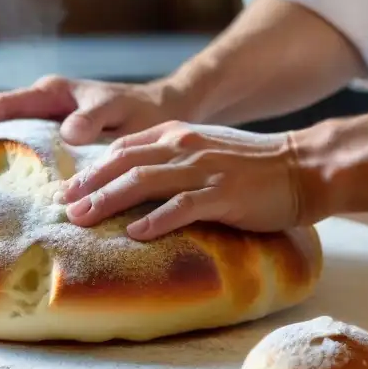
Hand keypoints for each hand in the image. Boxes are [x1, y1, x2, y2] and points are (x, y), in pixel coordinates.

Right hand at [0, 75, 185, 145]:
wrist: (167, 113)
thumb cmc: (144, 111)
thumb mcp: (121, 111)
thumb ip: (96, 117)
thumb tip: (69, 133)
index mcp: (51, 93)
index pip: (0, 105)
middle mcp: (44, 104)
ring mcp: (48, 122)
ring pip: (5, 135)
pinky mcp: (57, 139)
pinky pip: (24, 149)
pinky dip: (7, 164)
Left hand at [59, 122, 303, 239]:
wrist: (303, 167)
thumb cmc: (253, 166)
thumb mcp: (206, 149)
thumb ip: (172, 158)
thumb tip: (134, 180)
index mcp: (179, 134)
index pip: (123, 148)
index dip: (92, 169)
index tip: (70, 189)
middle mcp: (186, 147)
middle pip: (124, 163)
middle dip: (89, 185)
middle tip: (63, 207)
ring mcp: (204, 170)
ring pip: (143, 182)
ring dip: (108, 200)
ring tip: (83, 219)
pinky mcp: (224, 195)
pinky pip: (182, 207)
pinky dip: (155, 220)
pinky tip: (134, 234)